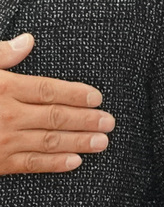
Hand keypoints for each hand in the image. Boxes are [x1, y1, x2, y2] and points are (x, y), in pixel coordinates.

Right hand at [0, 34, 113, 174]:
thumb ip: (0, 56)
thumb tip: (28, 41)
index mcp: (3, 88)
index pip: (48, 89)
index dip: (76, 93)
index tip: (97, 97)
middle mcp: (5, 115)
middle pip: (55, 116)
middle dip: (86, 119)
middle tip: (110, 122)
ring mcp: (1, 141)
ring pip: (48, 141)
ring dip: (79, 142)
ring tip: (102, 142)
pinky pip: (28, 165)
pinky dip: (53, 164)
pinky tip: (74, 162)